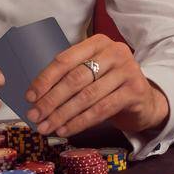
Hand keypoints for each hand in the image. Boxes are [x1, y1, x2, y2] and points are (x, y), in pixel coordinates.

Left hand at [27, 34, 169, 137]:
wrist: (144, 100)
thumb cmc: (110, 85)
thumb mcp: (91, 72)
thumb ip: (69, 76)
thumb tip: (35, 97)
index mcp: (97, 43)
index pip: (65, 60)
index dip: (45, 79)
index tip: (29, 97)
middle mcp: (114, 52)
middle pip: (75, 78)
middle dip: (51, 100)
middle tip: (34, 116)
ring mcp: (127, 70)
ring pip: (87, 96)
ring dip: (62, 114)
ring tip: (46, 127)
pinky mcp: (135, 91)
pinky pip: (101, 109)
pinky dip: (80, 122)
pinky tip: (66, 130)